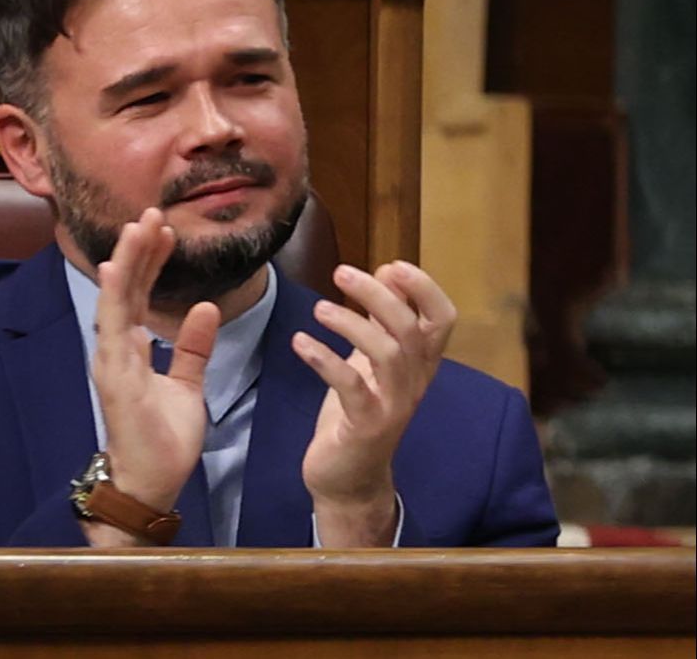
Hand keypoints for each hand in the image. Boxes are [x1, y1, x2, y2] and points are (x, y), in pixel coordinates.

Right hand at [89, 208, 218, 530]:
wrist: (151, 482)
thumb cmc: (163, 439)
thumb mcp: (189, 385)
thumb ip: (194, 347)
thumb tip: (206, 307)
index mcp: (131, 348)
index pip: (139, 292)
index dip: (150, 259)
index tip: (164, 228)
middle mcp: (116, 347)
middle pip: (126, 287)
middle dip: (138, 249)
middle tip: (153, 211)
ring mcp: (111, 359)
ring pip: (116, 300)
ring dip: (126, 262)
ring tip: (138, 227)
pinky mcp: (115, 376)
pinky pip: (113, 330)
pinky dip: (115, 298)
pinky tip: (119, 269)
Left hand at [297, 260, 451, 544]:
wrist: (348, 478)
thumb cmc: (358, 411)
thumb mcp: (372, 361)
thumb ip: (382, 322)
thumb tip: (387, 272)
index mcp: (418, 363)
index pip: (443, 319)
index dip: (424, 288)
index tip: (391, 265)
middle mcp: (413, 382)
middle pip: (410, 329)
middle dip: (379, 295)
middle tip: (342, 272)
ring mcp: (393, 406)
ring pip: (388, 355)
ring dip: (351, 323)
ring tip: (318, 308)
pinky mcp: (366, 426)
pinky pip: (352, 387)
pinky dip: (325, 359)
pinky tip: (301, 342)